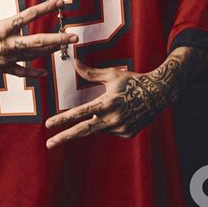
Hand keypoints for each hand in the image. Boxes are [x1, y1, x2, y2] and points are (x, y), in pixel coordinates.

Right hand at [0, 0, 78, 78]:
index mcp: (1, 28)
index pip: (28, 15)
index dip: (46, 8)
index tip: (60, 2)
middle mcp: (6, 44)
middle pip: (38, 41)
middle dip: (58, 39)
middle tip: (75, 36)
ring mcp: (5, 59)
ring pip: (33, 55)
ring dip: (50, 50)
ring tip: (64, 45)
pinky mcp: (1, 69)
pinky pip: (20, 72)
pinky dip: (33, 73)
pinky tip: (44, 73)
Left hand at [44, 55, 185, 148]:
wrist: (159, 93)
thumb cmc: (133, 80)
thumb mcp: (112, 75)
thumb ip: (91, 73)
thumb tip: (75, 63)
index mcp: (107, 103)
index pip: (80, 113)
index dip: (63, 119)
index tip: (48, 124)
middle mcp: (113, 119)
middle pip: (83, 131)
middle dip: (64, 138)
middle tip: (49, 144)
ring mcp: (120, 129)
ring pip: (98, 127)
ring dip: (96, 121)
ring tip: (113, 106)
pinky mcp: (127, 134)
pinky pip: (110, 129)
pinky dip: (109, 121)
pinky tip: (122, 111)